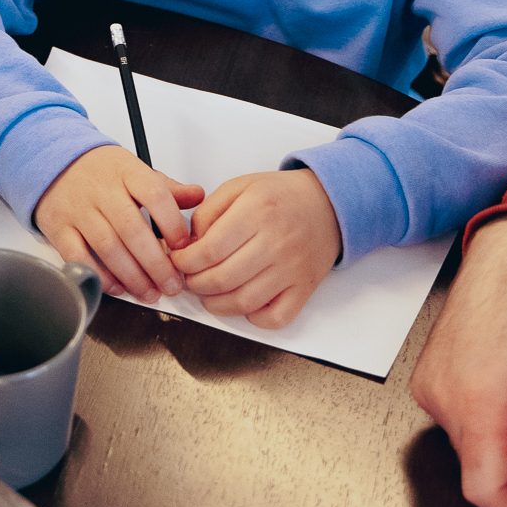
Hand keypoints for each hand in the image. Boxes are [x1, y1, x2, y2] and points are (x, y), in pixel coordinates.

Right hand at [34, 145, 203, 301]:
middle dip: (156, 264)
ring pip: (107, 247)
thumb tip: (198, 195)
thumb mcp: (136, 170)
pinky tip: (117, 287)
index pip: (154, 195)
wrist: (55, 163)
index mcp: (126, 172)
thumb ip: (168, 188)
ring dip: (132, 276)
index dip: (172, 225)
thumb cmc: (101, 172)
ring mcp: (79, 210)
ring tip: (150, 292)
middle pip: (132, 230)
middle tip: (172, 284)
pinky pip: (78, 257)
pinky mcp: (60, 228)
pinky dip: (99, 276)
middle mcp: (102, 190)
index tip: (184, 249)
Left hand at [169, 167, 339, 328]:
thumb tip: (188, 244)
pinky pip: (276, 317)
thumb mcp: (239, 187)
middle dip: (195, 284)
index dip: (185, 262)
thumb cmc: (281, 195)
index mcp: (256, 212)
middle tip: (190, 279)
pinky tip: (244, 304)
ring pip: (243, 302)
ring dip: (216, 304)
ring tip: (208, 293)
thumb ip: (208, 212)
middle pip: (222, 279)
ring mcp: (292, 269)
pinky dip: (255, 318)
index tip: (179, 262)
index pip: (209, 250)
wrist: (328, 204)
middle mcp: (276, 242)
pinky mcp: (304, 288)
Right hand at [409, 216, 506, 506]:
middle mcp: (442, 401)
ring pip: (469, 446)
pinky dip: (485, 420)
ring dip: (504, 442)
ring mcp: (428, 389)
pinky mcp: (424, 380)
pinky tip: (506, 390)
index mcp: (479, 408)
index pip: (484, 493)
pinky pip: (455, 420)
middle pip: (479, 468)